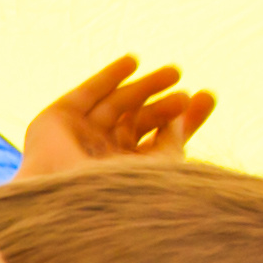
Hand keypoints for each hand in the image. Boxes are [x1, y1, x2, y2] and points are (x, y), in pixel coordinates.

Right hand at [16, 54, 216, 173]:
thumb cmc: (122, 193)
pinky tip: (133, 62)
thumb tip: (185, 103)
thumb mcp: (162, 165)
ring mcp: (77, 139)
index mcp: (123, 177)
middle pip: (138, 123)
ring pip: (116, 105)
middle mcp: (99, 158)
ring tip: (175, 72)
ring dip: (145, 86)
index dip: (182, 120)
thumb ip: (174, 136)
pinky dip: (109, 76)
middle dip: (165, 105)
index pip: (158, 143)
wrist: (73, 200)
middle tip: (187, 92)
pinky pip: (86, 94)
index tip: (207, 96)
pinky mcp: (55, 121)